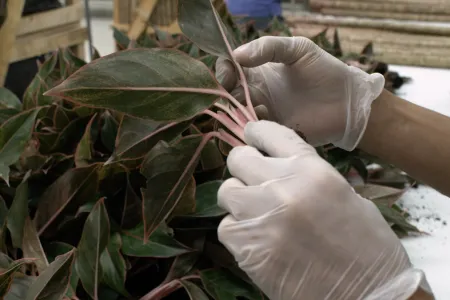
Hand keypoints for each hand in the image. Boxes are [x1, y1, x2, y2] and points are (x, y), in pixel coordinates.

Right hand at [216, 36, 384, 150]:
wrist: (347, 102)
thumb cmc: (325, 71)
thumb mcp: (298, 49)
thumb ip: (268, 47)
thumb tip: (237, 55)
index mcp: (258, 70)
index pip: (229, 69)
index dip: (222, 71)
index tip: (228, 75)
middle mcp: (256, 92)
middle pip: (227, 94)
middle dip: (228, 94)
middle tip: (240, 93)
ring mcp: (262, 114)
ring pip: (235, 115)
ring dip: (240, 111)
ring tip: (260, 107)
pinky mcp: (270, 132)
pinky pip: (250, 132)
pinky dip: (251, 126)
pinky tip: (268, 117)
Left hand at [217, 120, 432, 299]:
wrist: (368, 296)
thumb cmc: (367, 246)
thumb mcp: (346, 196)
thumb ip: (309, 176)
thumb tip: (281, 167)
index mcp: (311, 169)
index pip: (270, 133)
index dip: (256, 132)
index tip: (251, 136)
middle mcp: (281, 186)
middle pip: (238, 158)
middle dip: (244, 166)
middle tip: (254, 180)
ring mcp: (260, 216)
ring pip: (226, 191)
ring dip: (238, 199)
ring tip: (256, 213)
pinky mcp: (247, 248)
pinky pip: (226, 226)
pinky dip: (237, 231)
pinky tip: (256, 239)